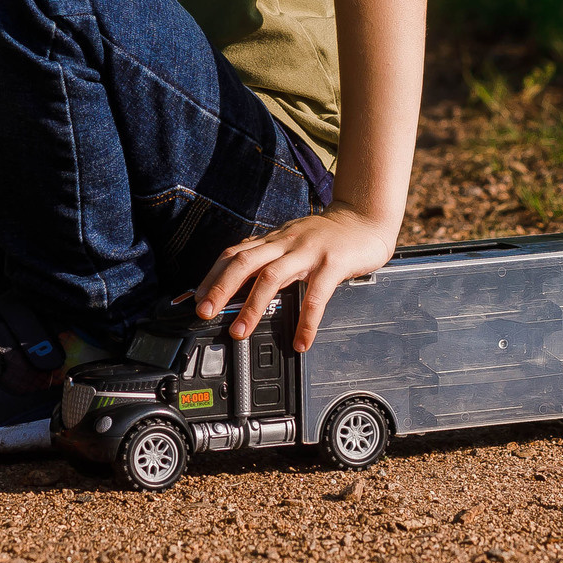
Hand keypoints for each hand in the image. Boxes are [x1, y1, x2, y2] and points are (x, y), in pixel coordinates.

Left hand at [191, 203, 397, 352]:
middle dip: (221, 287)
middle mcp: (285, 243)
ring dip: (252, 306)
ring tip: (240, 332)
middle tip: (205, 312)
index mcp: (274, 240)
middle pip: (244, 261)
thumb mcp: (292, 241)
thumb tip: (241, 277)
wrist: (365, 220)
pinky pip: (316, 295)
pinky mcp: (333, 263)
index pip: (234, 253)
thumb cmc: (327, 236)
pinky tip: (301, 341)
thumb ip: (270, 256)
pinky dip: (306, 321)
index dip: (213, 275)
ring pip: (272, 276)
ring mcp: (308, 251)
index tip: (196, 298)